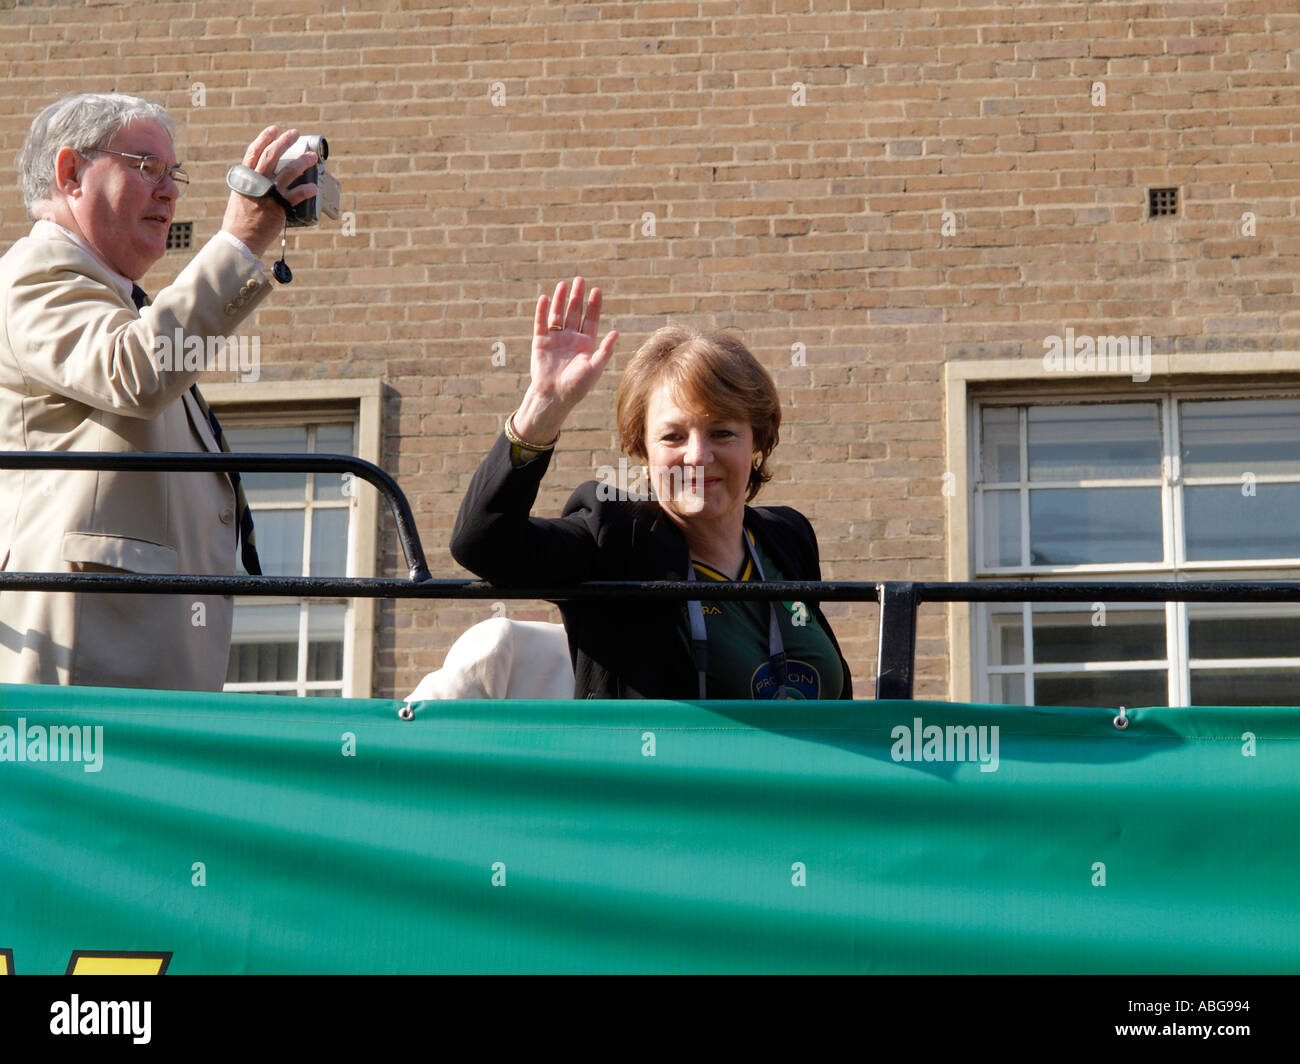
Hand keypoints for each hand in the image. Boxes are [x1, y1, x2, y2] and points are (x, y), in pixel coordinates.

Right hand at [219, 126, 317, 257]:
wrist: (240, 240)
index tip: (274, 129)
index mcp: (245, 178)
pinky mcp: (280, 208)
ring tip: (312, 157)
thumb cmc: (239, 221)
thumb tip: (261, 178)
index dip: (264, 138)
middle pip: (272, 155)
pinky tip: (314, 186)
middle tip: (295, 134)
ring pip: (289, 171)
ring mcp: (269, 194)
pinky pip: (298, 195)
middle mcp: (257, 182)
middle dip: (285, 141)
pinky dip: (308, 189)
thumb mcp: (240, 196)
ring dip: (303, 161)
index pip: (254, 152)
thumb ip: (250, 185)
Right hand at [512, 277, 617, 443]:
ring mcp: (555, 339)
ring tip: (564, 284)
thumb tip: (616, 332)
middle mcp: (571, 339)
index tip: (597, 290)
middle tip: (580, 280)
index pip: (591, 320)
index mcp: (586, 344)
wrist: (554, 397)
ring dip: (561, 300)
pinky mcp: (541, 342)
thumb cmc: (577, 387)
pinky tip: (545, 298)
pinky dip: (542, 310)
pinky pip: (541, 323)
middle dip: (578, 297)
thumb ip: (605, 350)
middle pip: (575, 313)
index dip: (594, 305)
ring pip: (558, 314)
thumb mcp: (595, 368)